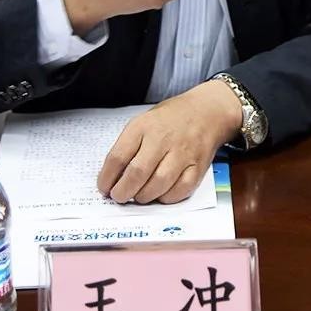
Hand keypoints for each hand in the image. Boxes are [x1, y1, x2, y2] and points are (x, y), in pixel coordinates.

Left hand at [97, 81, 242, 203]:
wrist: (206, 111)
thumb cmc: (170, 119)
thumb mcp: (144, 122)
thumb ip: (129, 146)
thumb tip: (113, 177)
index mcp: (143, 126)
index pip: (118, 156)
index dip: (107, 177)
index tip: (104, 187)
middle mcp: (162, 139)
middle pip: (137, 172)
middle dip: (123, 191)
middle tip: (119, 196)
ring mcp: (182, 153)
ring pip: (158, 184)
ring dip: (143, 197)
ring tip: (138, 196)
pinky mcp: (197, 166)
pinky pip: (179, 191)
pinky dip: (166, 198)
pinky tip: (159, 194)